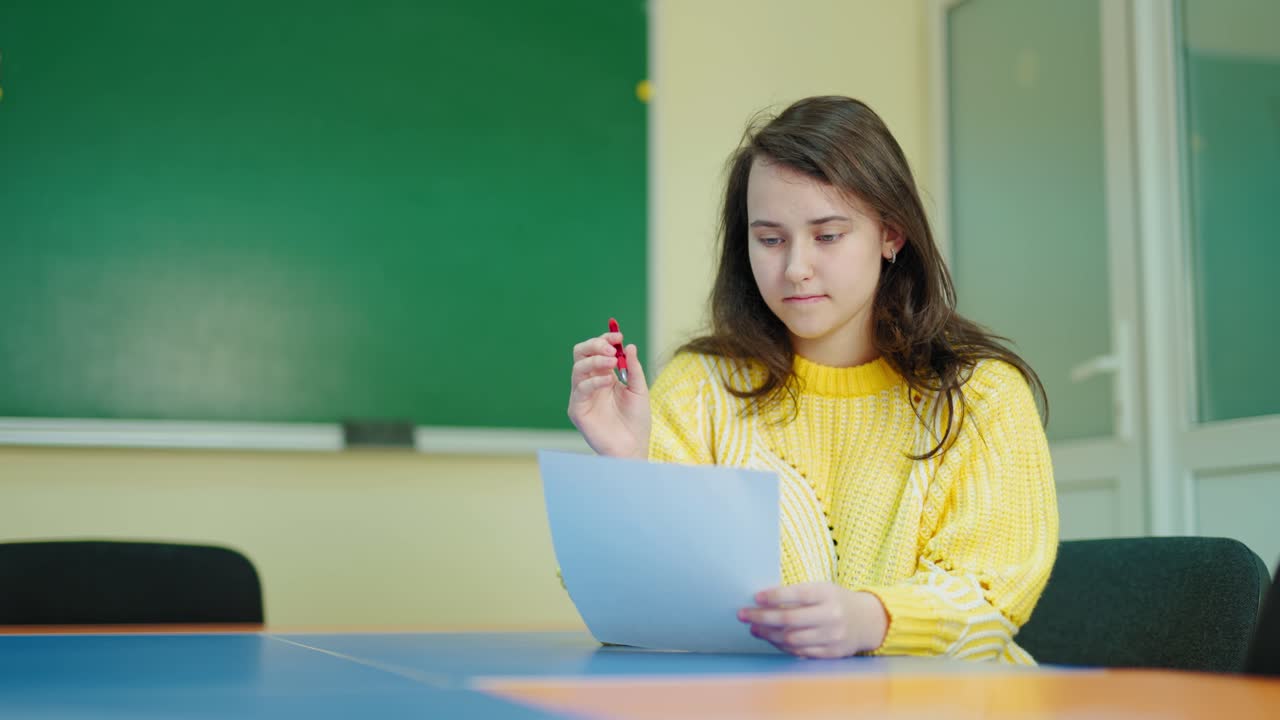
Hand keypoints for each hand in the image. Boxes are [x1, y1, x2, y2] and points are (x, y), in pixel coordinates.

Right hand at [567, 331, 649, 458]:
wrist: (633, 447)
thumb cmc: (637, 421)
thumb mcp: (639, 389)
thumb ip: (633, 368)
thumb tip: (629, 346)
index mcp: (604, 376)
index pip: (596, 350)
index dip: (605, 339)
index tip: (619, 336)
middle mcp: (590, 383)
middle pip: (581, 354)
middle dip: (595, 345)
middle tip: (611, 348)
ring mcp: (581, 396)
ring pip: (578, 368)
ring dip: (595, 360)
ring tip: (612, 361)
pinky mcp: (577, 410)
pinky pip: (580, 389)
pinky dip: (594, 380)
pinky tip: (608, 380)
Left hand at [737, 583, 888, 658]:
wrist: (867, 621)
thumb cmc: (835, 601)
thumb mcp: (822, 589)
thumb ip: (798, 594)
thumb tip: (762, 600)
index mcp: (827, 594)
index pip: (796, 594)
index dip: (774, 596)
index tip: (755, 597)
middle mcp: (831, 616)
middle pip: (789, 619)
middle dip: (762, 617)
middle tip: (743, 615)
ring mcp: (832, 636)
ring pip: (791, 638)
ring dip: (768, 634)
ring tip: (754, 628)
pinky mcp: (831, 653)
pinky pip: (800, 651)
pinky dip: (782, 646)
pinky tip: (771, 639)